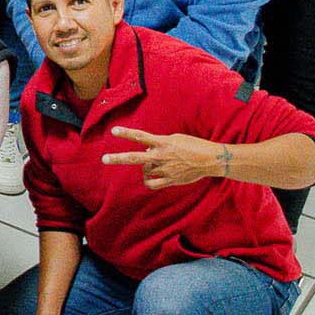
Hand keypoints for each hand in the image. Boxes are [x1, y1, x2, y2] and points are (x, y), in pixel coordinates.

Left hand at [101, 126, 226, 188]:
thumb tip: (146, 152)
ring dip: (146, 167)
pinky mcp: (170, 180)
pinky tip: (149, 177)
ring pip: (145, 170)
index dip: (126, 133)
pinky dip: (148, 181)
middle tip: (104, 159)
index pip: (141, 136)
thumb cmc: (193, 146)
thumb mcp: (175, 139)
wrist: (211, 160)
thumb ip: (158, 144)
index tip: (113, 130)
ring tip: (156, 163)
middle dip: (118, 158)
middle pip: (135, 158)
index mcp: (163, 143)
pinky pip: (151, 184)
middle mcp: (161, 156)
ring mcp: (165, 169)